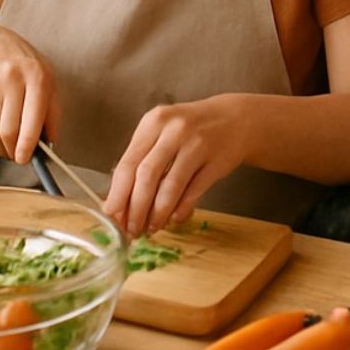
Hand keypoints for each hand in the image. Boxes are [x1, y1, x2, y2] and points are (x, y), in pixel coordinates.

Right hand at [0, 25, 57, 163]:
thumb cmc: (23, 64)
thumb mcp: (47, 79)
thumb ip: (52, 111)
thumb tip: (49, 144)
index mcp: (37, 77)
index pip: (32, 122)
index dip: (27, 147)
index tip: (24, 159)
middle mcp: (12, 78)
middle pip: (8, 131)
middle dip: (11, 151)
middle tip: (14, 156)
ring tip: (3, 148)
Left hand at [104, 96, 249, 238]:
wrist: (236, 119)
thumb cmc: (191, 130)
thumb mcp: (163, 133)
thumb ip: (143, 161)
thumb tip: (122, 204)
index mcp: (153, 122)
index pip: (127, 163)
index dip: (118, 195)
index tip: (112, 217)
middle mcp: (174, 130)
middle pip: (146, 176)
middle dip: (136, 209)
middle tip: (131, 230)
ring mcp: (198, 145)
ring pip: (171, 186)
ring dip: (158, 213)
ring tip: (152, 228)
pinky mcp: (217, 161)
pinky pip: (195, 191)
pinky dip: (182, 208)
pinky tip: (174, 218)